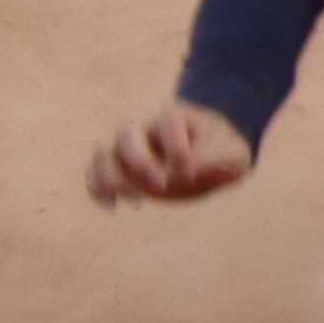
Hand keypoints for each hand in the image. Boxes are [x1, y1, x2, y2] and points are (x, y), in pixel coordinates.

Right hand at [89, 99, 251, 206]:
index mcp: (177, 115)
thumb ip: (206, 160)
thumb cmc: (223, 150)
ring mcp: (130, 147)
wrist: (215, 156)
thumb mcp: (229, 153)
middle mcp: (147, 127)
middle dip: (139, 161)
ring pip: (103, 153)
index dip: (177, 150)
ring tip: (136, 201)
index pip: (168, 123)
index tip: (191, 173)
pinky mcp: (121, 168)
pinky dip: (96, 189)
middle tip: (162, 185)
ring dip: (112, 178)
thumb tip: (171, 177)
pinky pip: (94, 173)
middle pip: (126, 133)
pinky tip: (113, 207)